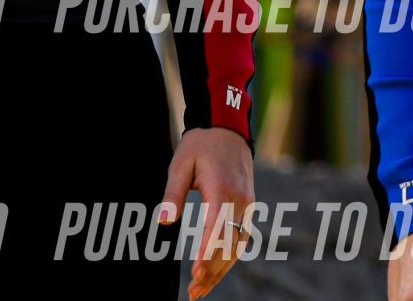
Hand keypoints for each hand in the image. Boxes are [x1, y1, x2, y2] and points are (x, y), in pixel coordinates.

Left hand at [159, 126, 254, 297]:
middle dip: (212, 270)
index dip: (206, 253)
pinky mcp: (248, 206)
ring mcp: (247, 204)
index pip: (216, 228)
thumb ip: (172, 194)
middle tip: (193, 291)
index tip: (195, 274)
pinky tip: (216, 271)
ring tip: (201, 288)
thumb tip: (164, 221)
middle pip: (229, 243)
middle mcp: (240, 200)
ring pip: (237, 245)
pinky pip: (241, 237)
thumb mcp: (180, 164)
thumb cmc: (200, 145)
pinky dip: (229, 257)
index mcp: (223, 189)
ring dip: (221, 269)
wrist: (227, 128)